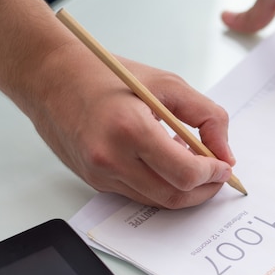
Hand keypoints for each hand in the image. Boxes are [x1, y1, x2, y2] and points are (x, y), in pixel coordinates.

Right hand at [30, 45, 235, 207]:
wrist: (50, 77)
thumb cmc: (104, 75)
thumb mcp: (166, 84)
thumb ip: (206, 116)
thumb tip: (225, 153)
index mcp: (130, 130)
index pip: (184, 173)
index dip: (212, 174)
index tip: (224, 165)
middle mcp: (111, 158)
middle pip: (172, 196)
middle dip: (203, 190)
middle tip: (217, 174)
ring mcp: (100, 174)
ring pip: (155, 200)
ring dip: (182, 189)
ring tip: (191, 162)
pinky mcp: (94, 181)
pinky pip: (137, 194)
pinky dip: (159, 184)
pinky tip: (164, 161)